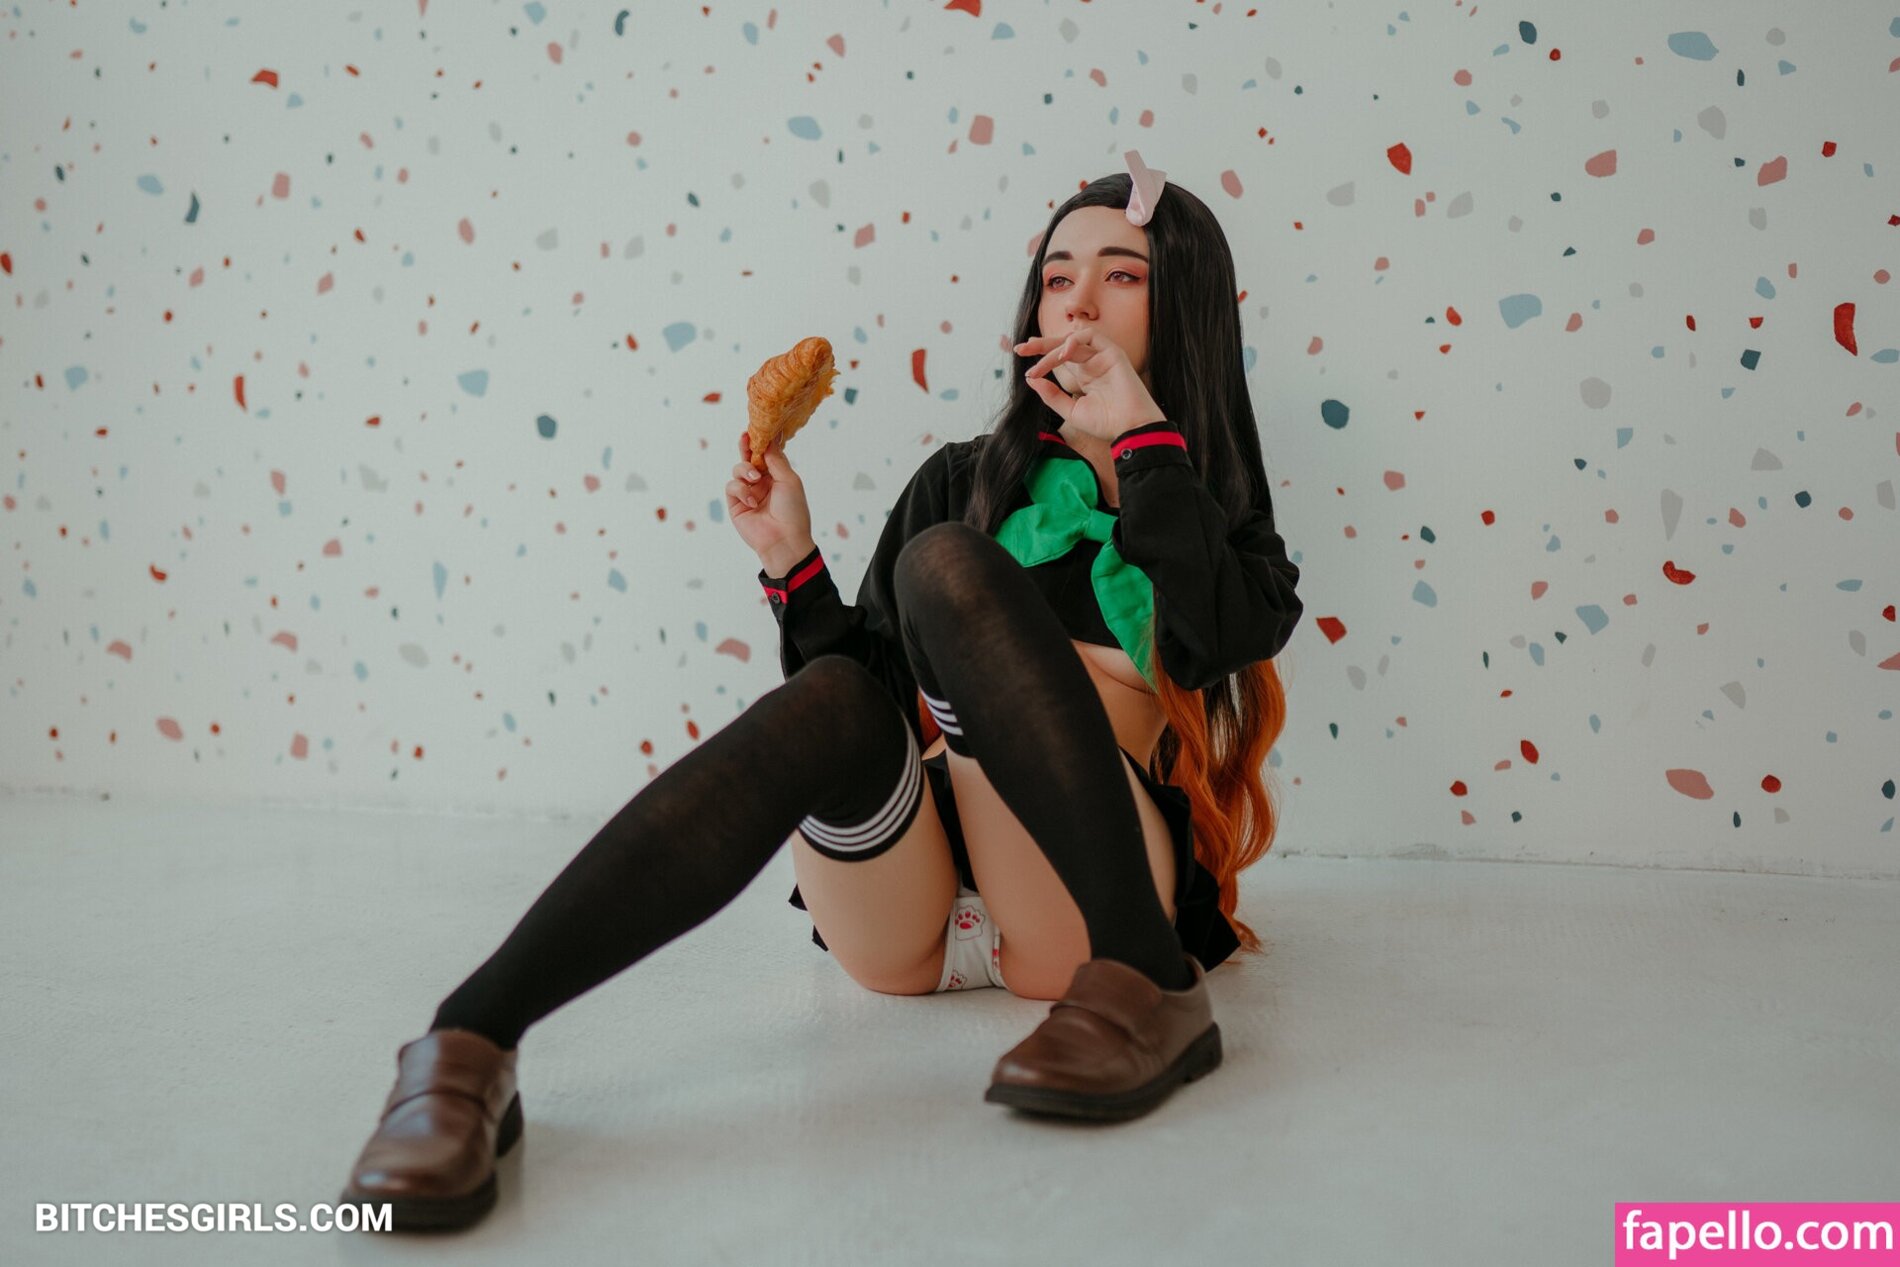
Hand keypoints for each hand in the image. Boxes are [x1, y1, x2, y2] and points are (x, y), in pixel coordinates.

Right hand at [727, 429, 813, 573]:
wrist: (784, 540)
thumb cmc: (793, 511)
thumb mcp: (788, 480)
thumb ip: (775, 459)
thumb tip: (767, 439)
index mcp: (777, 476)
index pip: (766, 454)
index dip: (761, 442)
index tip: (757, 428)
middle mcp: (762, 482)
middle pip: (749, 457)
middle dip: (746, 446)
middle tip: (745, 437)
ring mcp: (748, 492)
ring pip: (738, 469)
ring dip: (745, 470)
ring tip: (754, 479)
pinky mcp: (736, 504)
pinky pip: (732, 486)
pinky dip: (741, 490)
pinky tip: (752, 501)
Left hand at [1014, 325, 1165, 443]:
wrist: (1131, 428)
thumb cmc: (1106, 423)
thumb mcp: (1071, 411)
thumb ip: (1052, 395)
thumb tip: (1032, 380)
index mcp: (1084, 376)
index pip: (1059, 358)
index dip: (1041, 354)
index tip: (1020, 356)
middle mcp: (1092, 363)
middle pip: (1062, 346)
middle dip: (1040, 345)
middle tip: (1020, 349)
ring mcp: (1102, 356)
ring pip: (1072, 341)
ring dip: (1052, 348)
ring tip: (1039, 363)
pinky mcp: (1112, 352)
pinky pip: (1091, 336)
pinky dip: (1074, 341)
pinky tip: (1062, 355)